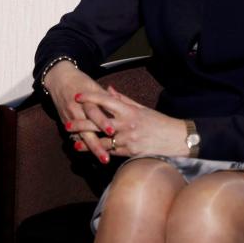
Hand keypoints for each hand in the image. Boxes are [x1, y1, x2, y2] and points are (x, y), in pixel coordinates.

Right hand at [43, 61, 116, 163]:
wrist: (59, 79)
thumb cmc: (81, 81)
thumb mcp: (94, 86)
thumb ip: (107, 97)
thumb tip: (122, 105)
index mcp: (87, 98)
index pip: (95, 111)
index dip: (103, 122)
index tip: (112, 133)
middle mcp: (77, 109)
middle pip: (87, 129)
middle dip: (96, 144)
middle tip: (106, 158)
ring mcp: (70, 117)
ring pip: (81, 136)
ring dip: (90, 148)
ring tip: (100, 159)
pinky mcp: (65, 121)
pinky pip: (75, 136)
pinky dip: (83, 145)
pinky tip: (90, 155)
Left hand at [74, 86, 188, 157]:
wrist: (177, 140)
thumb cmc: (159, 122)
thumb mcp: (141, 108)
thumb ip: (122, 99)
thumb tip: (108, 89)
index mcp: (128, 110)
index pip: (105, 101)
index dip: (90, 97)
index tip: (77, 96)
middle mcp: (126, 124)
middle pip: (98, 122)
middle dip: (80, 123)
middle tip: (67, 123)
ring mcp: (128, 140)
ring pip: (102, 141)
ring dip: (86, 142)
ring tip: (74, 143)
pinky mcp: (131, 153)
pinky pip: (112, 152)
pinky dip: (100, 151)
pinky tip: (91, 152)